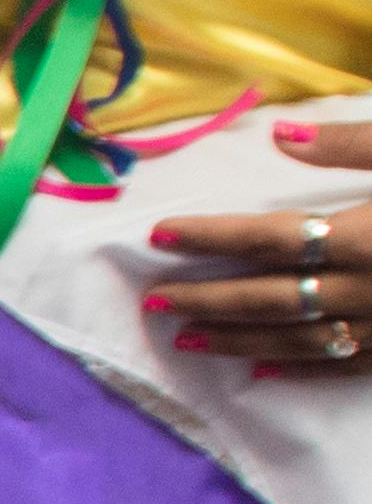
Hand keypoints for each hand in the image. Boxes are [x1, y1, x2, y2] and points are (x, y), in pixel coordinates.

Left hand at [146, 125, 371, 379]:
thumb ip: (351, 145)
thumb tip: (280, 133)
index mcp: (367, 237)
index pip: (270, 238)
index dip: (212, 237)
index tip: (159, 235)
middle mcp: (368, 288)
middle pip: (271, 296)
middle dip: (207, 299)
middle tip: (153, 301)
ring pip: (300, 338)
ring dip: (238, 340)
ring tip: (185, 339)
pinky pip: (345, 364)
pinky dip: (300, 369)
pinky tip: (259, 370)